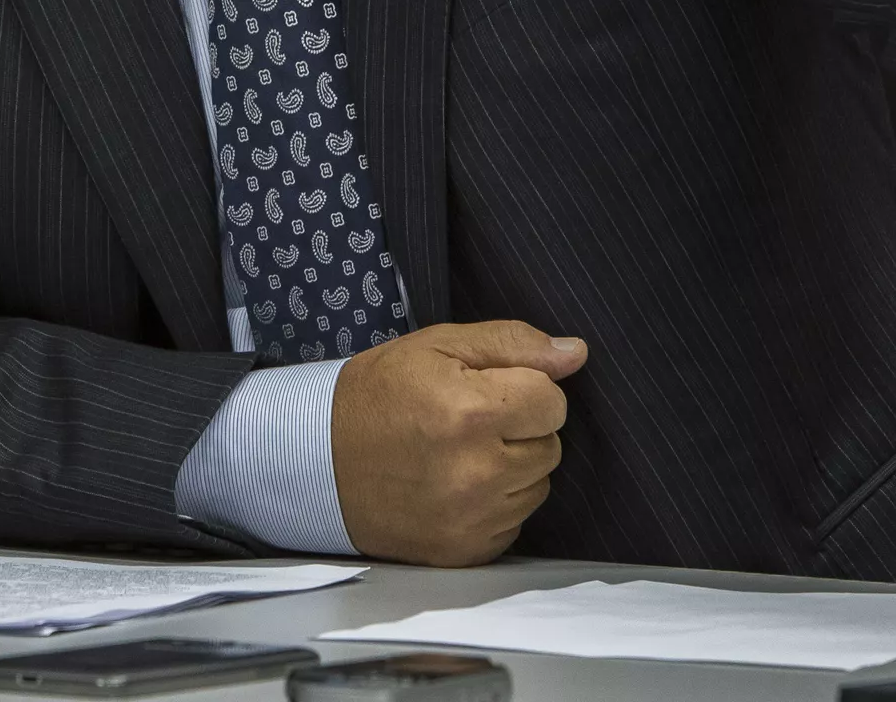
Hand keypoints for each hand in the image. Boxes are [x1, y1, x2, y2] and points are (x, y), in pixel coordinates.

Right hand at [330, 320, 586, 565]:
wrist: (320, 459)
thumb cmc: (380, 392)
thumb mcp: (437, 346)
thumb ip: (511, 344)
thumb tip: (575, 353)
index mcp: (472, 412)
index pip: (553, 401)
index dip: (526, 387)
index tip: (492, 387)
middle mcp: (478, 473)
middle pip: (551, 445)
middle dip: (522, 426)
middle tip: (473, 418)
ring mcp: (473, 519)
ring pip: (538, 485)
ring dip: (514, 465)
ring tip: (465, 451)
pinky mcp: (466, 552)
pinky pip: (515, 522)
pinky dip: (498, 503)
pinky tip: (460, 485)